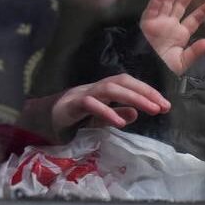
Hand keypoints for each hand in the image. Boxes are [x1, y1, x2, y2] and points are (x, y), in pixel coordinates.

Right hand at [51, 74, 170, 131]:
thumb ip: (116, 113)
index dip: (148, 91)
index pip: (129, 83)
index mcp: (103, 89)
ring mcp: (82, 94)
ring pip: (110, 89)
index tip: (165, 104)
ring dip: (133, 98)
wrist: (39, 121)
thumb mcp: (99, 118)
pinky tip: (121, 122)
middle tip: (163, 106)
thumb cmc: (72, 118)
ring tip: (150, 110)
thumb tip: (135, 114)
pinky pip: (91, 104)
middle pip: (122, 81)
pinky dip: (107, 112)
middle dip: (145, 92)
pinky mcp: (70, 105)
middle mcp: (95, 87)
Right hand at [140, 0, 204, 74]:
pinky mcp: (146, 23)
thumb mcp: (182, 62)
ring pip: (167, 1)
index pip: (194, 19)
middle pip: (180, 4)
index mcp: (180, 34)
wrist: (146, 73)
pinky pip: (152, 8)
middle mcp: (169, 25)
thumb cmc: (162, 69)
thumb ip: (196, 52)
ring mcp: (158, 22)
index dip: (203, 10)